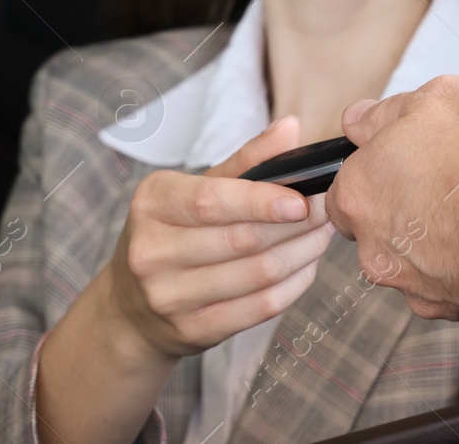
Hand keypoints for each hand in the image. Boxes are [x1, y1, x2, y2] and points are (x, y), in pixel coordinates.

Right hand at [104, 115, 334, 359]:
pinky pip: (260, 307)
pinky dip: (294, 285)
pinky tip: (306, 266)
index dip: (261, 201)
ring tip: (323, 234)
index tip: (302, 199)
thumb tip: (292, 127)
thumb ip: (247, 160)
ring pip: (257, 274)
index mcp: (152, 203)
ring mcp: (170, 296)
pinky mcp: (193, 330)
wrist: (131, 309)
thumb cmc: (173, 234)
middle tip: (327, 210)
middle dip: (295, 225)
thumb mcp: (195, 189)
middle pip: (241, 239)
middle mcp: (152, 251)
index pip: (210, 201)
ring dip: (302, 253)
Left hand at [324, 76, 458, 323]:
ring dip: (443, 240)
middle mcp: (378, 251)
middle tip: (456, 181)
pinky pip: (458, 285)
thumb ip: (386, 114)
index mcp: (362, 195)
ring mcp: (419, 289)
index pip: (345, 192)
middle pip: (382, 230)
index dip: (378, 173)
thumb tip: (357, 122)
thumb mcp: (439, 99)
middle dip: (410, 209)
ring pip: (420, 262)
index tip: (411, 161)